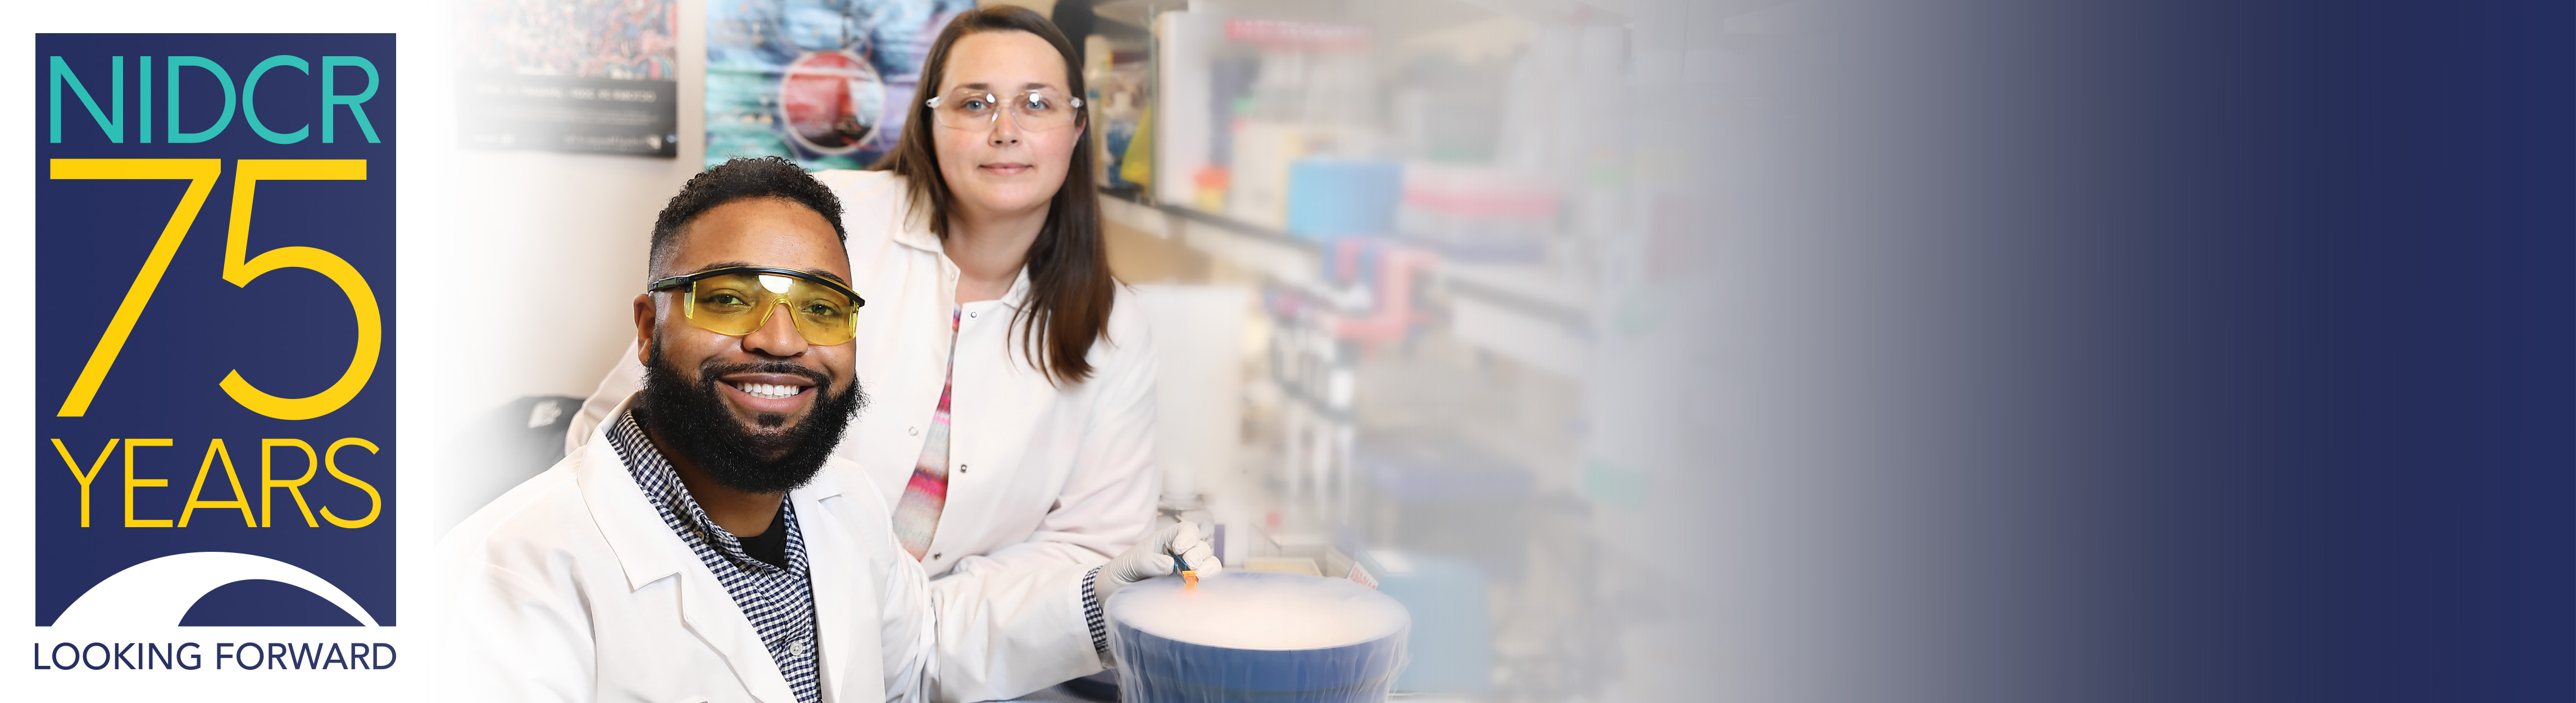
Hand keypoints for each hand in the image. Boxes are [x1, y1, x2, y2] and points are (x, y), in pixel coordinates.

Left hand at [1095, 522, 1220, 602]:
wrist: (1112, 596)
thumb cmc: (1120, 573)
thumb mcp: (1128, 564)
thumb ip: (1147, 562)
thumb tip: (1170, 565)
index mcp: (1165, 541)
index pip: (1187, 530)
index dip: (1188, 537)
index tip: (1179, 549)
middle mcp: (1179, 555)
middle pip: (1201, 547)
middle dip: (1199, 554)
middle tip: (1190, 565)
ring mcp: (1185, 572)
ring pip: (1208, 563)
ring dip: (1208, 567)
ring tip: (1197, 576)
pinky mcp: (1186, 590)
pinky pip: (1205, 583)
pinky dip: (1207, 583)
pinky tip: (1198, 586)